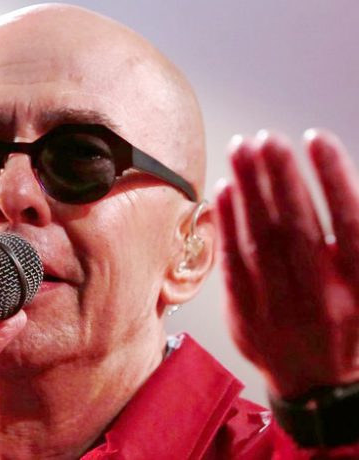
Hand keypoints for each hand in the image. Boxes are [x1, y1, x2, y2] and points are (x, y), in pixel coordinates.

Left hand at [214, 129, 358, 398]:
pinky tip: (225, 190)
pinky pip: (233, 263)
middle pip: (297, 226)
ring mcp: (279, 308)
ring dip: (250, 189)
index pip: (351, 224)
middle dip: (281, 176)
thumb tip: (332, 180)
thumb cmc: (345, 323)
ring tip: (242, 149)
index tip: (316, 138)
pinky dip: (228, 224)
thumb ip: (353, 240)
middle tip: (267, 137)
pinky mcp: (245, 314)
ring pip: (261, 239)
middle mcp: (321, 297)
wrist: (315, 384)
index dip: (335, 177)